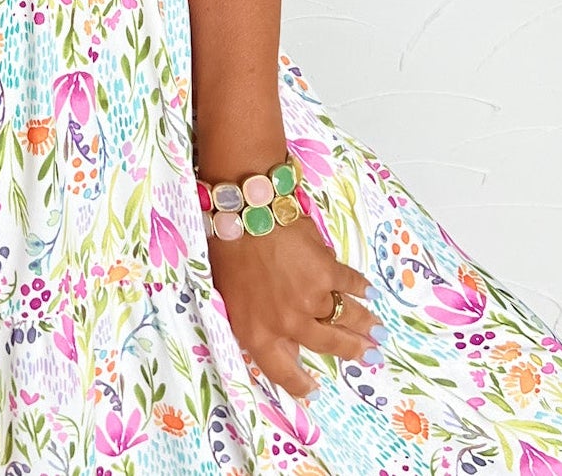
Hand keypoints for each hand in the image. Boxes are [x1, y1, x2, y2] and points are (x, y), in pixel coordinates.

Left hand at [209, 215, 380, 400]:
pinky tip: (369, 293)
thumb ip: (260, 325)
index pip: (282, 371)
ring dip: (364, 325)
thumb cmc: (227, 253)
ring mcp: (311, 299)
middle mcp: (288, 323)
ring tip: (378, 332)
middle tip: (369, 355)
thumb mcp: (231, 301)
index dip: (300, 385)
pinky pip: (349, 284)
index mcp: (258, 333)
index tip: (314, 391)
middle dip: (352, 351)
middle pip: (327, 345)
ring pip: (345, 317)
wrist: (241, 214)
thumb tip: (288, 342)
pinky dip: (361, 288)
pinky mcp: (326, 272)